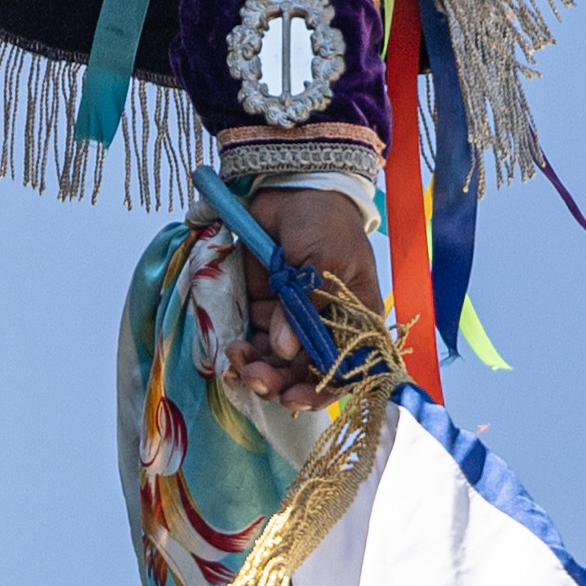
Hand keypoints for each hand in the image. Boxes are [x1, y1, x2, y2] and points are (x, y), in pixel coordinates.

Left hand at [232, 185, 382, 411]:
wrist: (292, 188)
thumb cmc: (323, 223)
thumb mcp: (323, 261)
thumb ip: (306, 306)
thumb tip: (287, 350)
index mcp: (355, 320)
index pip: (346, 368)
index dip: (322, 388)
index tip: (294, 398)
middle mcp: (326, 326)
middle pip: (306, 371)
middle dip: (281, 381)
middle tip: (256, 379)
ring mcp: (294, 320)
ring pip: (277, 362)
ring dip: (258, 369)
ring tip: (236, 363)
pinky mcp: (266, 309)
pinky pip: (256, 341)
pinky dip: (244, 351)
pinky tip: (230, 354)